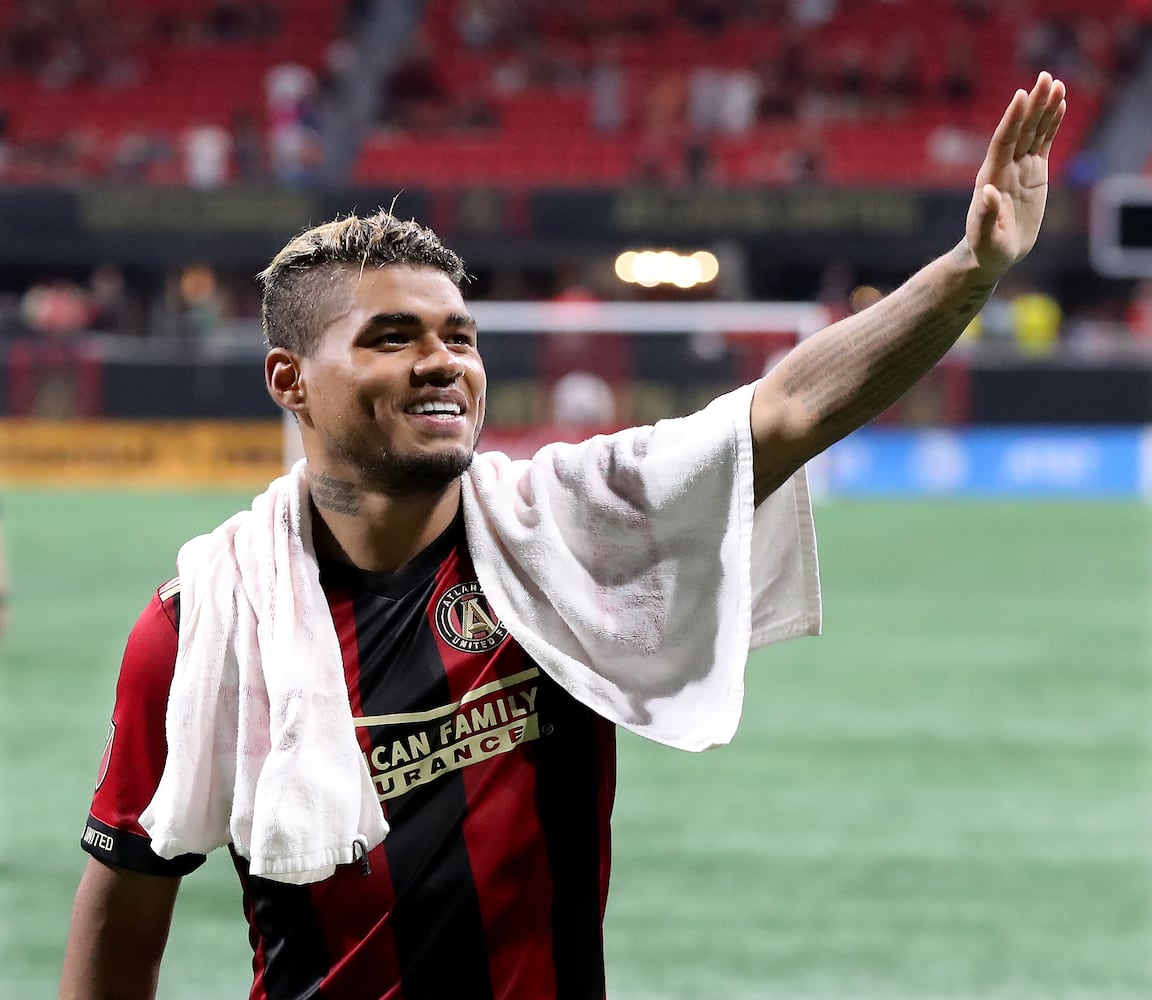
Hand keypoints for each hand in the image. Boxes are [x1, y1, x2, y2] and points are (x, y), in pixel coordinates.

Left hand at [965, 71, 1066, 277]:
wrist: (993, 252)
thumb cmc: (986, 248)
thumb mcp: (985, 237)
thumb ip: (986, 215)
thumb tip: (987, 192)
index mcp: (992, 177)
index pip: (1003, 141)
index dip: (1012, 119)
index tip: (1021, 95)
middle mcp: (1005, 166)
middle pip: (1021, 129)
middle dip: (1033, 104)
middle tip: (1045, 77)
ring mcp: (1021, 167)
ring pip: (1034, 131)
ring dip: (1044, 108)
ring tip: (1056, 83)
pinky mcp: (1034, 173)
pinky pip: (1044, 143)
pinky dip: (1052, 125)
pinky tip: (1060, 106)